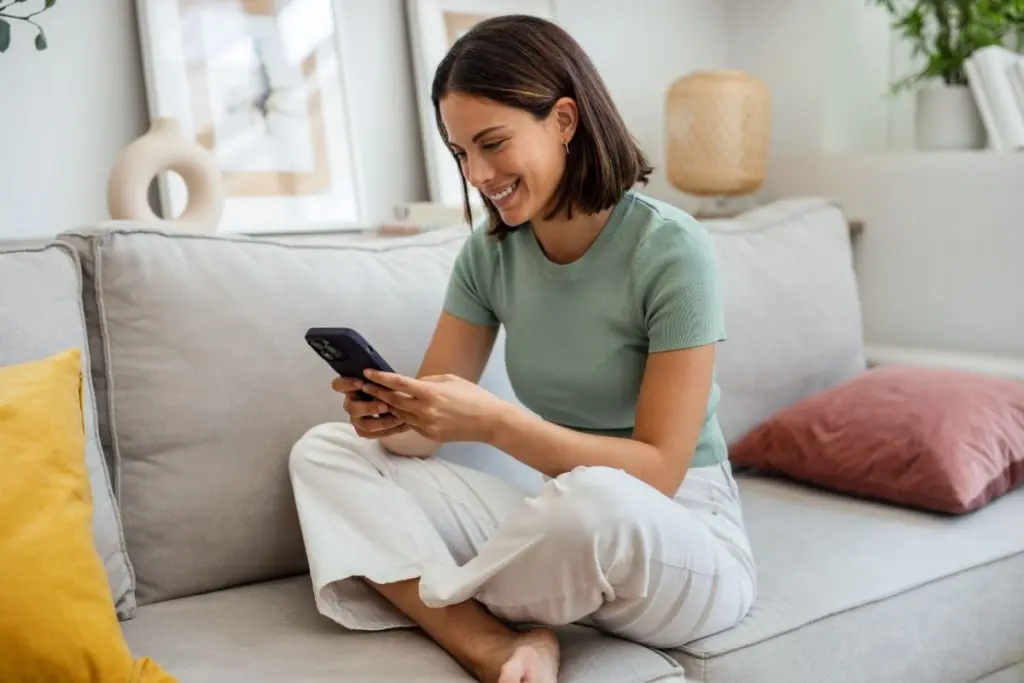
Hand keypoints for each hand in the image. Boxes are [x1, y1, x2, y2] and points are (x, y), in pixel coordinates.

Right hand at [331, 376, 409, 439]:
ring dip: (380, 422)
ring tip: (398, 418)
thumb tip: (382, 377)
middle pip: (350, 408)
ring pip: (361, 424)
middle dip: (368, 408)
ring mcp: (356, 418)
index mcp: (353, 387)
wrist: (404, 403)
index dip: (346, 384)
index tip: (360, 383)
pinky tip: (399, 425)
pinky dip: (386, 430)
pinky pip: (370, 434)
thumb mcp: (388, 379)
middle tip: (384, 406)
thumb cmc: (392, 386)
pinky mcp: (363, 431)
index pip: (338, 385)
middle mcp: (351, 403)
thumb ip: (382, 379)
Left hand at [361, 370, 508, 443]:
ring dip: (388, 406)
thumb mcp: (450, 380)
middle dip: (377, 393)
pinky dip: (404, 417)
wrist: (489, 421)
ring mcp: (427, 425)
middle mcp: (425, 410)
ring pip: (399, 414)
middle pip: (393, 401)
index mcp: (430, 392)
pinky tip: (399, 411)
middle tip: (365, 386)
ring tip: (377, 399)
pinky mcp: (430, 435)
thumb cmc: (473, 396)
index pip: (398, 384)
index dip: (380, 378)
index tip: (367, 373)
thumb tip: (411, 384)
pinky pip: (411, 424)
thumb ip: (427, 381)